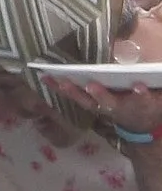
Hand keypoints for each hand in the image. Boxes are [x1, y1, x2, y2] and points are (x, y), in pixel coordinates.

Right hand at [41, 76, 161, 136]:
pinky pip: (143, 99)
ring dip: (101, 95)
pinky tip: (138, 86)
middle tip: (63, 82)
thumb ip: (84, 86)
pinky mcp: (144, 104)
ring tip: (92, 86)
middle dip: (74, 92)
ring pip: (110, 102)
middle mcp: (104, 106)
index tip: (45, 76)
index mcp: (92, 102)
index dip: (56, 87)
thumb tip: (67, 67)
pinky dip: (140, 93)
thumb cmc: (117, 103)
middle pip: (86, 100)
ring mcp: (123, 107)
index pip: (71, 93)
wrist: (145, 123)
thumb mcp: (100, 98)